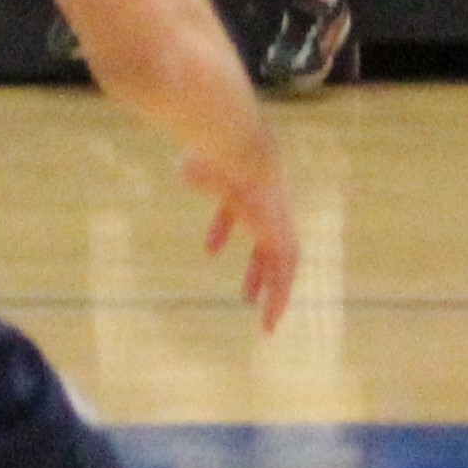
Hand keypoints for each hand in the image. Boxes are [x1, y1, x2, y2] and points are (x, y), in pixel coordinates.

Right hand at [185, 135, 300, 331]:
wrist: (239, 148)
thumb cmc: (212, 151)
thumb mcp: (201, 163)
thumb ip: (194, 170)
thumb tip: (183, 169)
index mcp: (242, 186)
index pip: (237, 210)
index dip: (224, 227)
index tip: (211, 249)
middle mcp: (265, 205)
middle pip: (266, 240)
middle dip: (258, 266)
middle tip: (247, 293)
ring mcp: (276, 219)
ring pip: (282, 260)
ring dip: (274, 290)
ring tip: (266, 319)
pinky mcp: (279, 234)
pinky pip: (285, 272)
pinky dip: (279, 297)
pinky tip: (269, 318)